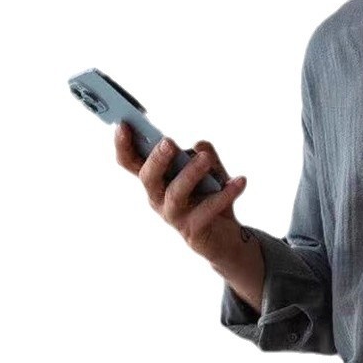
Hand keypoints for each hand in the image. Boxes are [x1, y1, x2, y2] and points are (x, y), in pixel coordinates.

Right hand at [114, 121, 249, 262]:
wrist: (227, 238)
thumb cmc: (211, 199)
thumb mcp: (211, 172)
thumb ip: (204, 155)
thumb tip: (200, 146)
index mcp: (156, 180)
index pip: (130, 162)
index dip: (123, 145)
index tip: (123, 125)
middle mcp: (158, 198)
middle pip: (148, 178)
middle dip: (156, 159)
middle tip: (168, 142)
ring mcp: (174, 216)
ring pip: (175, 194)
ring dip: (190, 173)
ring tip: (205, 158)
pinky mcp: (193, 231)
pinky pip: (207, 210)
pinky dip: (225, 194)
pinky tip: (240, 181)